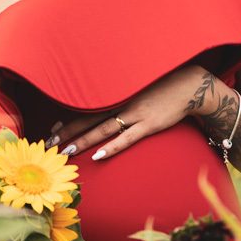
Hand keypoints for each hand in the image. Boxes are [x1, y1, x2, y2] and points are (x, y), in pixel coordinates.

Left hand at [44, 63, 207, 160]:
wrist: (190, 85)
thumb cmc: (162, 85)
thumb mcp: (137, 84)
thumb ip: (120, 92)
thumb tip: (104, 102)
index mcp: (115, 92)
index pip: (85, 106)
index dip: (69, 119)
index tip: (53, 129)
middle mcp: (121, 102)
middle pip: (88, 118)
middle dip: (68, 132)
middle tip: (50, 143)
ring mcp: (135, 113)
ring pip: (102, 128)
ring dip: (83, 140)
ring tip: (66, 151)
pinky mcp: (149, 123)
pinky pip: (126, 138)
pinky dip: (111, 147)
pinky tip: (97, 156)